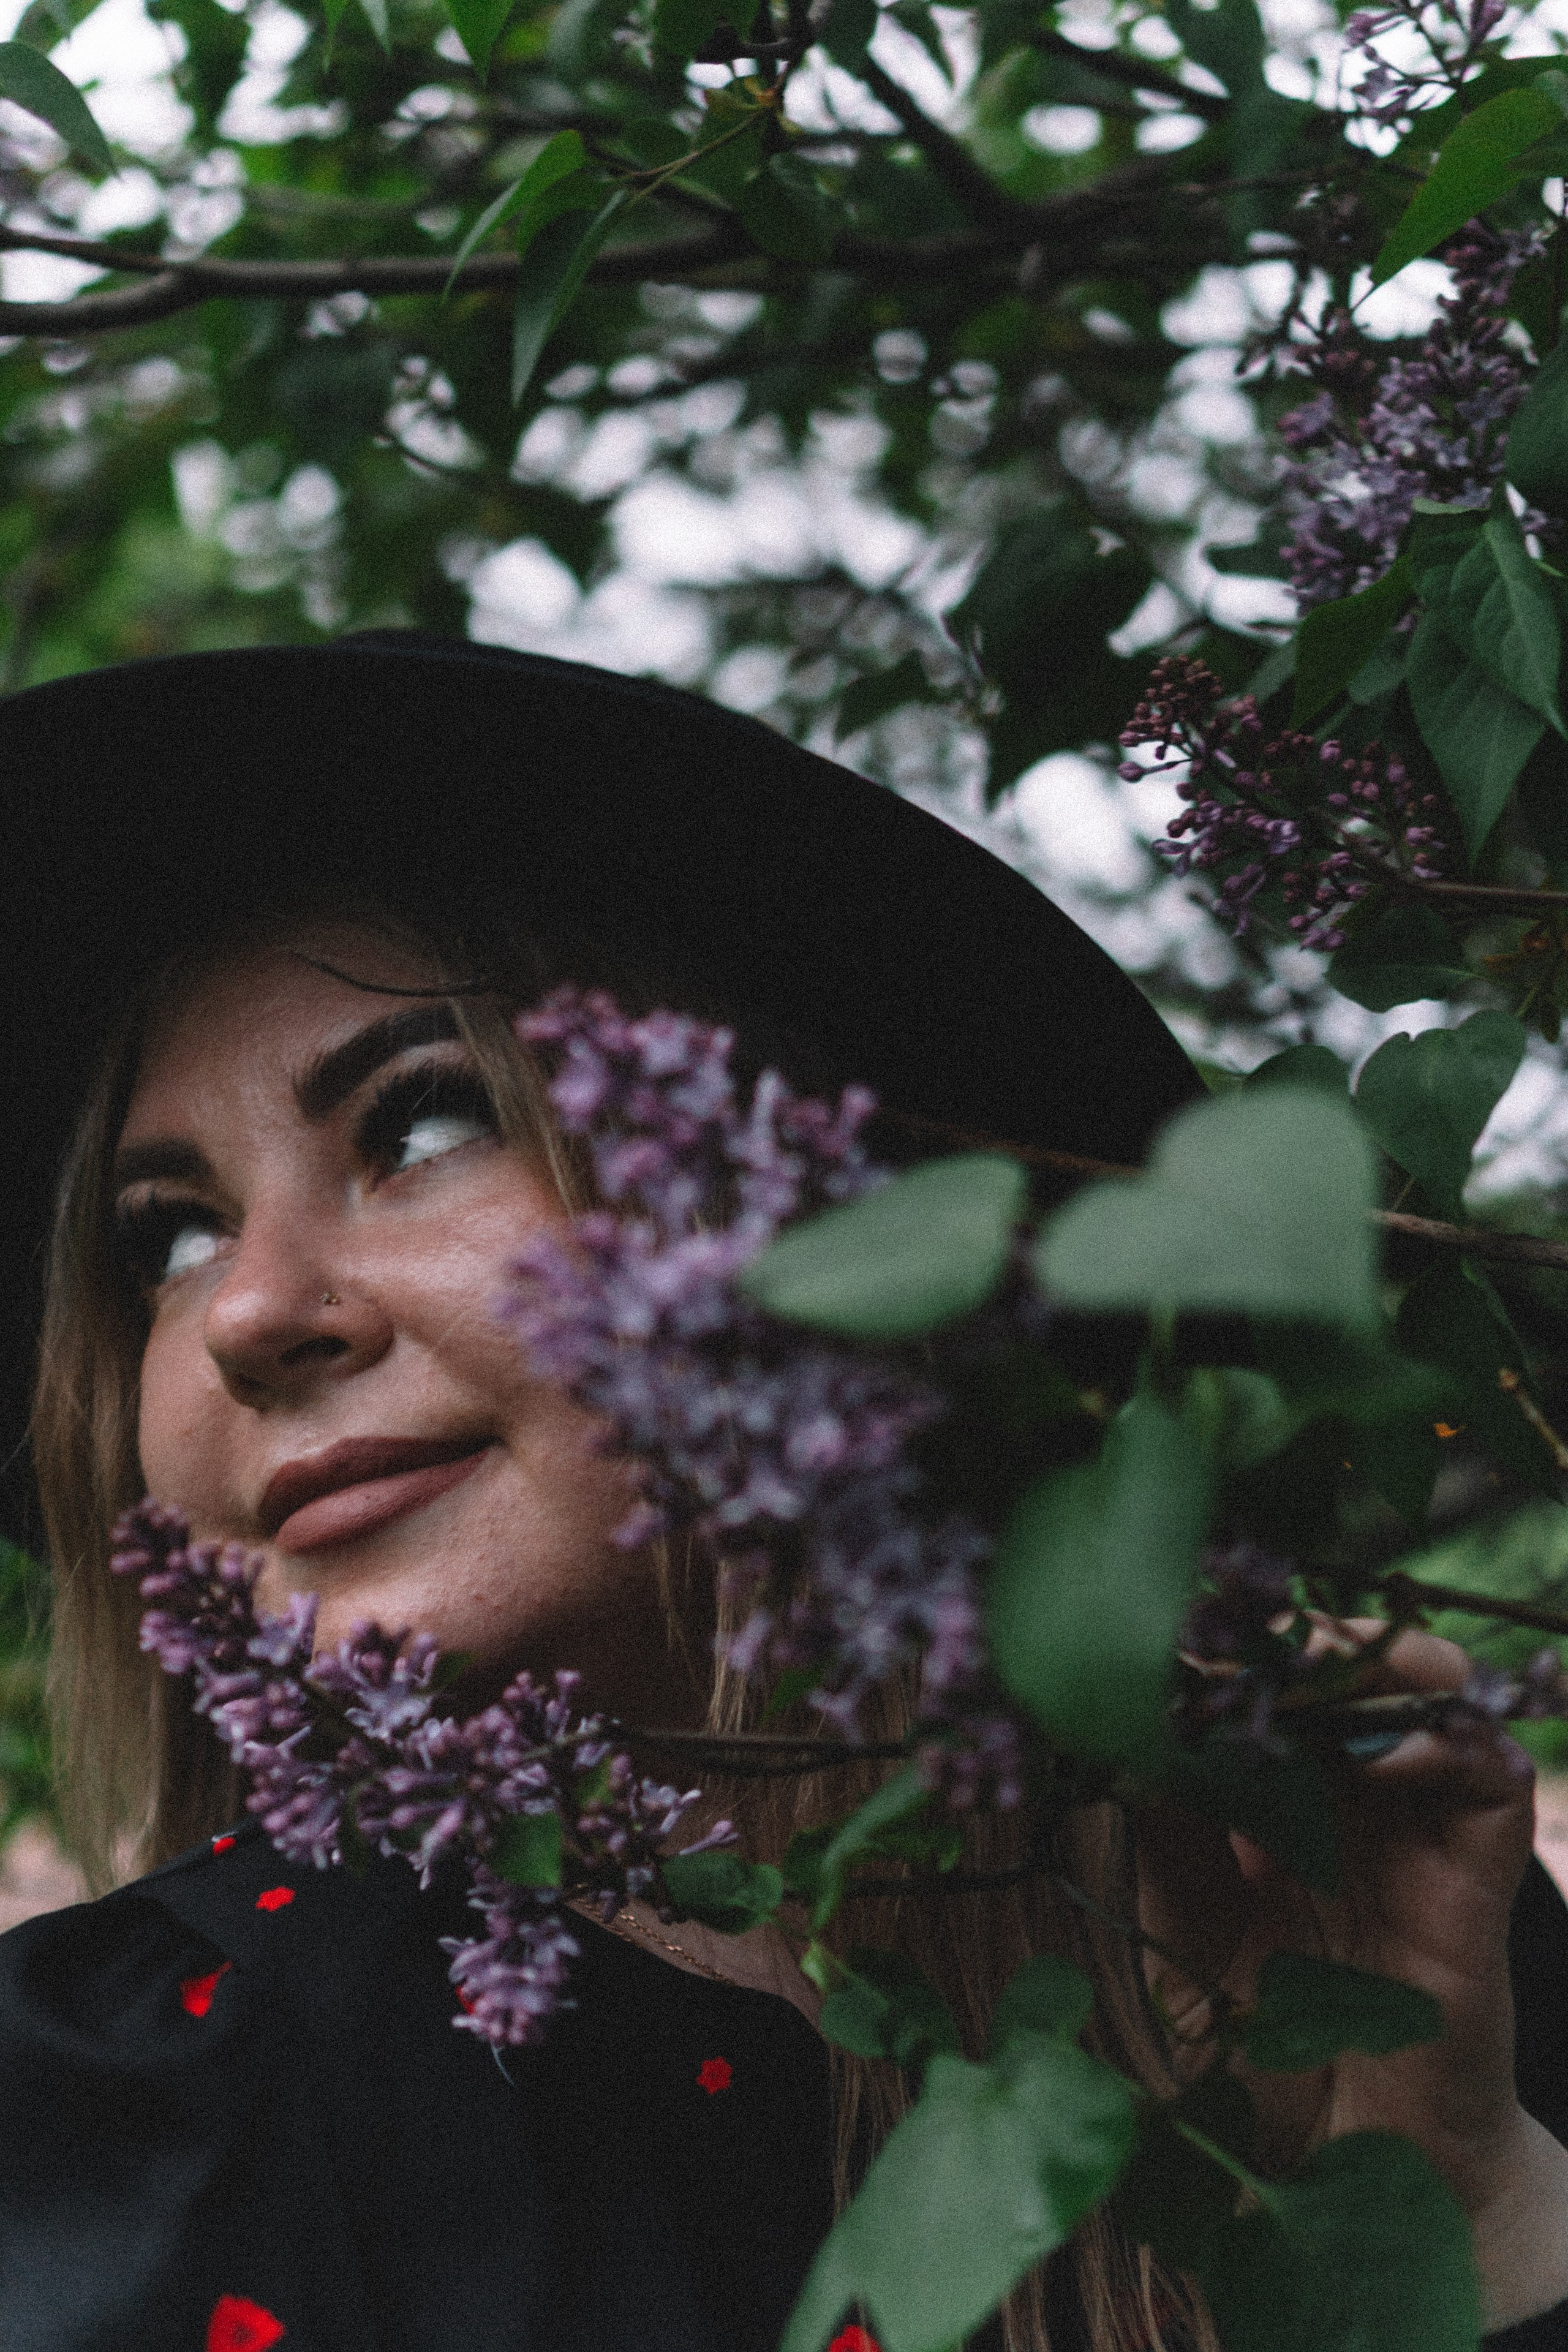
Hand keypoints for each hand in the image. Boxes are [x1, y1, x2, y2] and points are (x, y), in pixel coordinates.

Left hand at [1136, 1623, 1567, 2328]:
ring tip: (1316, 1663)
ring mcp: (1422, 1834)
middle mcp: (1359, 1800)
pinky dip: (1441, 1747)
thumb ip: (1162, 1837)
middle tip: (1248, 1624)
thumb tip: (1121, 1735)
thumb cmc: (1262, 2048)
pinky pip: (1486, 1783)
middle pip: (1353, 1672)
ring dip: (1379, 1664)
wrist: (1346, 2166)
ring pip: (1433, 1700)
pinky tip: (1376, 1751)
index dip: (1234, 1648)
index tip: (1177, 1625)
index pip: (1273, 1686)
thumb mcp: (1184, 1929)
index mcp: (1284, 1798)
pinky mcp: (1478, 1881)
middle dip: (1302, 1636)